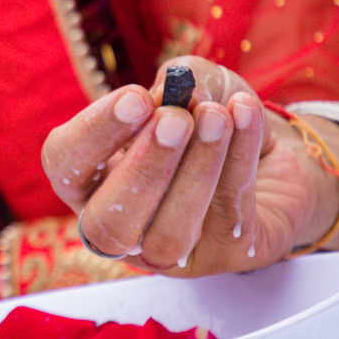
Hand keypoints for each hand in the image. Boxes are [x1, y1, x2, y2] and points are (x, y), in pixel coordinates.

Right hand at [42, 56, 338, 275]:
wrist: (272, 153)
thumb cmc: (212, 116)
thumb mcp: (194, 84)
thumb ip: (180, 82)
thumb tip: (173, 94)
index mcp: (90, 179)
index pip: (65, 165)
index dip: (95, 133)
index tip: (136, 98)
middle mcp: (118, 225)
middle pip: (106, 224)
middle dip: (142, 169)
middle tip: (175, 119)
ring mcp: (169, 251)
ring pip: (169, 232)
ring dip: (194, 170)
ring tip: (216, 115)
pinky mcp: (224, 257)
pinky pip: (228, 215)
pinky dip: (238, 160)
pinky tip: (244, 114)